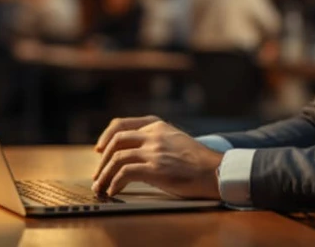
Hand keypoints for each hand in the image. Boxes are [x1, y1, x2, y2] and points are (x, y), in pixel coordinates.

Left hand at [92, 118, 222, 198]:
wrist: (216, 170)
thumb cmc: (197, 161)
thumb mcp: (175, 140)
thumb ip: (156, 141)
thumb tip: (134, 154)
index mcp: (157, 126)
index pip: (121, 124)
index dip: (106, 137)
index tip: (99, 149)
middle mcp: (153, 134)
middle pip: (115, 141)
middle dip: (103, 160)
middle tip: (98, 174)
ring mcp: (154, 150)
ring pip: (117, 158)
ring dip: (105, 174)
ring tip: (101, 186)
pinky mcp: (155, 168)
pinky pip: (125, 173)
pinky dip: (115, 183)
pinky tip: (114, 190)